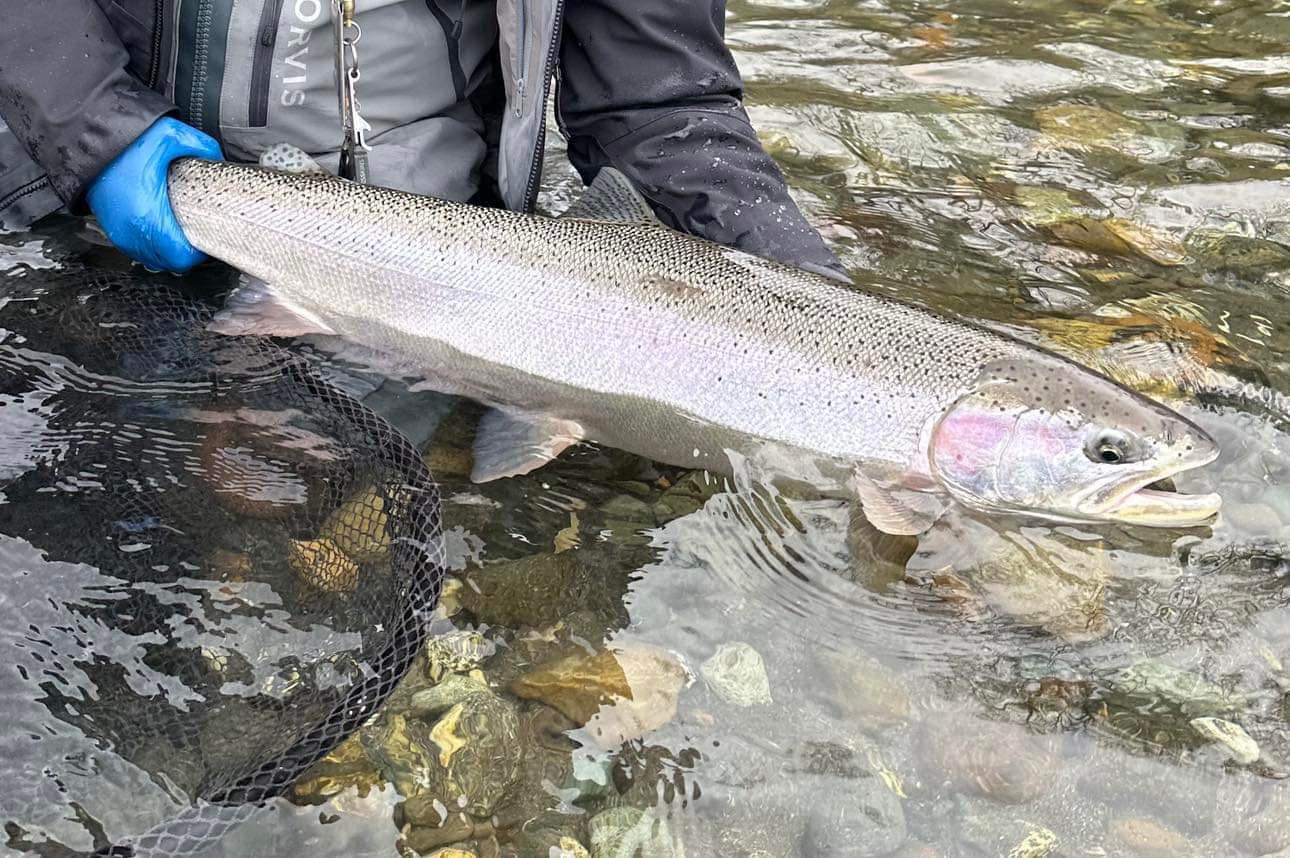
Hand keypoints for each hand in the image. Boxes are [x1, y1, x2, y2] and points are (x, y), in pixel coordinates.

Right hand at [86, 116, 222, 272]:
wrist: (86, 138)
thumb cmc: (124, 142)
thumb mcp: (171, 136)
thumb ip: (202, 147)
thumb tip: (218, 158)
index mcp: (148, 216)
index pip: (181, 258)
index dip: (199, 251)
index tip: (205, 234)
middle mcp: (131, 231)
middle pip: (169, 263)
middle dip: (186, 252)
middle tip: (195, 233)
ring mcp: (119, 233)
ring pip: (153, 259)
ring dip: (168, 250)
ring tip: (179, 230)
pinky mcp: (111, 229)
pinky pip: (138, 249)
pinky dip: (152, 244)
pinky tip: (160, 226)